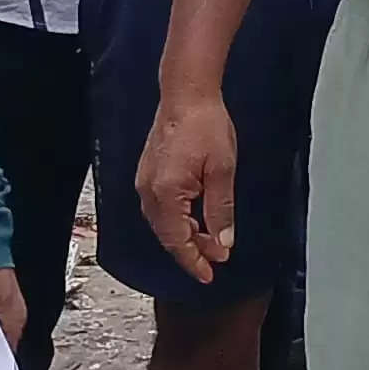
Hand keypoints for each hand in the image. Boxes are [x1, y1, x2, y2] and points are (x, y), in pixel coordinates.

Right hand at [135, 91, 240, 283]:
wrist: (187, 94)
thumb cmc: (205, 125)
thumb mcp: (222, 171)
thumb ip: (221, 210)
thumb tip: (223, 242)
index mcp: (166, 194)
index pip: (178, 241)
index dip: (195, 261)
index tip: (209, 275)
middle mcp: (149, 192)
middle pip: (168, 236)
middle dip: (192, 250)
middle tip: (217, 258)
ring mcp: (145, 183)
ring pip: (163, 224)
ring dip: (185, 235)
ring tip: (210, 240)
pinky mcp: (147, 175)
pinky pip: (160, 209)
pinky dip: (177, 220)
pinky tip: (195, 219)